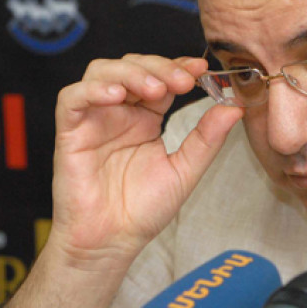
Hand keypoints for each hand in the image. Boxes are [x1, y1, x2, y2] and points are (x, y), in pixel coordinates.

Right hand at [50, 54, 242, 268]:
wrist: (113, 242)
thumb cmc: (144, 209)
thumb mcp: (185, 169)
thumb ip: (208, 137)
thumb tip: (236, 107)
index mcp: (146, 117)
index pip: (161, 77)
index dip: (179, 66)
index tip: (202, 68)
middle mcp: (120, 112)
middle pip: (133, 65)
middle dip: (159, 67)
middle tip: (182, 81)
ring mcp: (94, 119)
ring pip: (102, 71)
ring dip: (131, 72)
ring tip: (154, 89)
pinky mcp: (70, 132)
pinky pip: (72, 98)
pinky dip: (93, 90)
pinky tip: (117, 96)